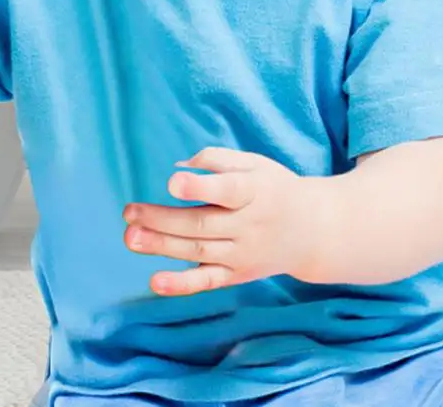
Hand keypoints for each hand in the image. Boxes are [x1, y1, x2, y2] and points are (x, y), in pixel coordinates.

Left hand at [122, 147, 319, 295]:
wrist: (312, 231)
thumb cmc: (275, 188)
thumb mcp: (255, 163)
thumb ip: (218, 159)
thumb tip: (179, 165)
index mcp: (256, 191)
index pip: (227, 190)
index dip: (200, 186)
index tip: (172, 181)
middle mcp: (249, 225)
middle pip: (202, 224)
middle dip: (163, 219)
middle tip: (129, 212)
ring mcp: (242, 254)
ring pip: (198, 250)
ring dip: (161, 246)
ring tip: (130, 237)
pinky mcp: (236, 274)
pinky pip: (207, 281)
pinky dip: (181, 284)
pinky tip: (155, 281)